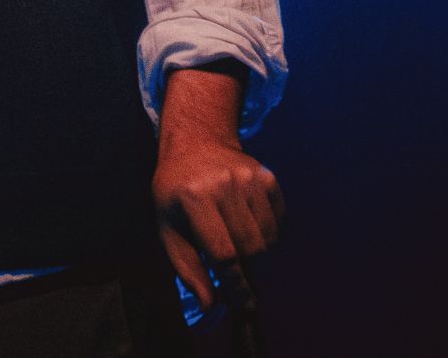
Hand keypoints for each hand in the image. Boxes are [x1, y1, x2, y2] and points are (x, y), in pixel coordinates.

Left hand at [153, 128, 283, 314]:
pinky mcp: (267, 176)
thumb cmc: (177, 193)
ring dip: (257, 251)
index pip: (223, 253)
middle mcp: (223, 185)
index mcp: (193, 198)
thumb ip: (188, 268)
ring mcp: (248, 178)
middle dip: (248, 270)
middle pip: (251, 248)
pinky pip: (279, 221)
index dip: (235, 284)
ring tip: (236, 241)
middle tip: (240, 275)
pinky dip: (268, 233)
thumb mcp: (168, 227)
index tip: (243, 305)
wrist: (195, 144)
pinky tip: (247, 221)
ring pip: (268, 238)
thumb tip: (210, 305)